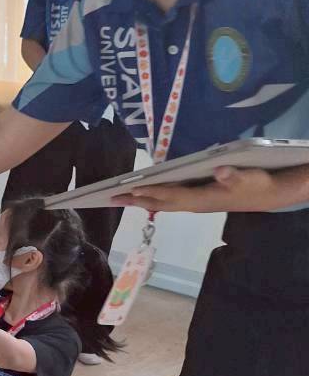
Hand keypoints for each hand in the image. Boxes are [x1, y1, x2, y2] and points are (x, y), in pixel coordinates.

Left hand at [111, 166, 284, 214]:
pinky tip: (145, 194)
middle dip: (135, 200)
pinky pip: (169, 199)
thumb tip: (222, 172)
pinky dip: (154, 197)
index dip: (151, 192)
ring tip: (119, 196)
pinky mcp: (197, 199)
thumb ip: (234, 176)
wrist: (266, 194)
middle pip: (159, 202)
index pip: (170, 195)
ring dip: (140, 200)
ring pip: (162, 203)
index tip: (129, 190)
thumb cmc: (255, 184)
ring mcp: (195, 203)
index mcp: (201, 199)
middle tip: (110, 197)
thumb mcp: (248, 178)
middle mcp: (194, 203)